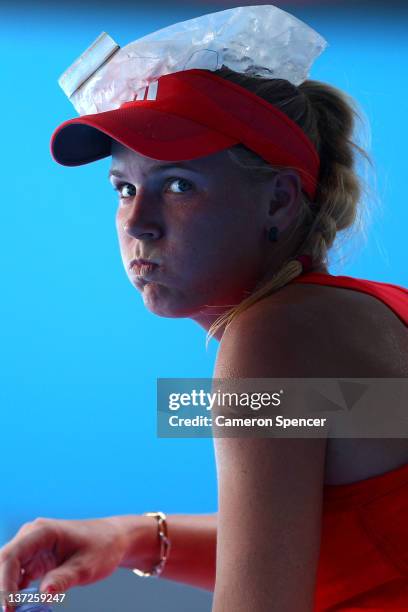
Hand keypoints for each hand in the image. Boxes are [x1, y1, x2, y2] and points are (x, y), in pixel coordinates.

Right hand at [0, 516, 129, 611]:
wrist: (112, 539)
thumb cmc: (102, 548)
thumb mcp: (87, 566)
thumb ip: (65, 578)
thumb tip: (44, 594)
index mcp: (42, 532)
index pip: (12, 556)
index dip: (4, 583)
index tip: (8, 609)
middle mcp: (31, 537)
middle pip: (4, 564)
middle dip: (2, 590)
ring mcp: (31, 548)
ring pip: (7, 572)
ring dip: (7, 593)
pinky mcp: (34, 560)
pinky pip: (17, 578)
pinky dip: (15, 595)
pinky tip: (19, 609)